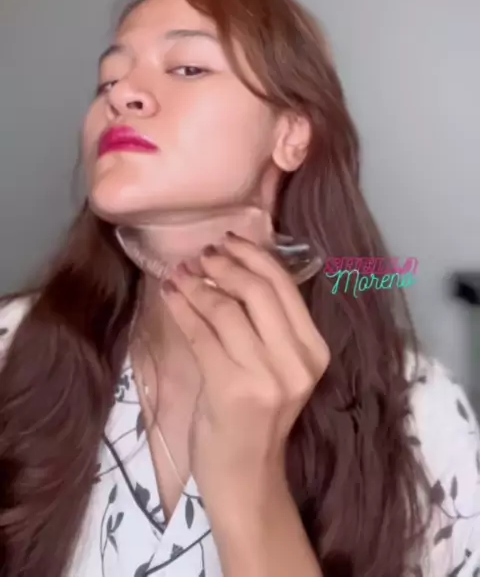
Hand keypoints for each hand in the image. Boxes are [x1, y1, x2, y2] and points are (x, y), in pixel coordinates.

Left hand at [163, 232, 329, 513]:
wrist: (246, 475)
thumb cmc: (255, 416)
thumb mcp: (273, 366)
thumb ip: (263, 322)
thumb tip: (228, 264)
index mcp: (313, 350)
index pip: (286, 286)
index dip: (255, 255)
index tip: (230, 240)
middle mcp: (296, 361)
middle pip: (259, 290)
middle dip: (226, 264)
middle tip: (202, 254)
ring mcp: (266, 376)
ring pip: (227, 309)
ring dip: (197, 284)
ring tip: (180, 272)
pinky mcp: (231, 388)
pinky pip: (201, 333)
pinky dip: (182, 308)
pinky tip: (169, 295)